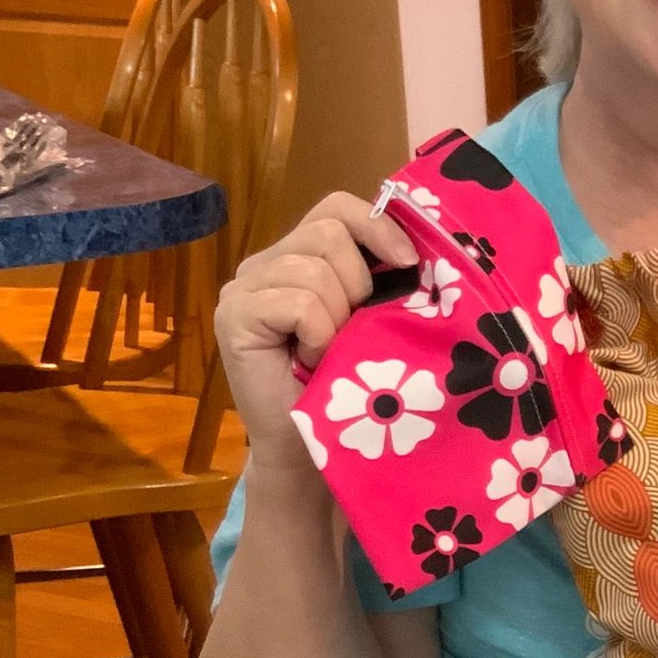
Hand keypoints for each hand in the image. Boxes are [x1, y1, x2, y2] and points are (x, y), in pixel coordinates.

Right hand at [214, 190, 417, 478]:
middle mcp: (265, 262)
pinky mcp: (233, 314)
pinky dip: (318, 334)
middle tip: (351, 331)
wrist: (310, 450)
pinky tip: (310, 361)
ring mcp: (243, 287)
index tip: (410, 264)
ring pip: (315, 268)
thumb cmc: (347, 388)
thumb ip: (383, 276)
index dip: (378, 226)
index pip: (338, 207)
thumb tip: (423, 245)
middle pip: (329, 232)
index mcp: (300, 254)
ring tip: (328, 351)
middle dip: (359, 284)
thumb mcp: (374, 319)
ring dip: (338, 318)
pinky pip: (298, 302)